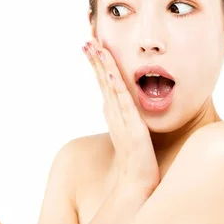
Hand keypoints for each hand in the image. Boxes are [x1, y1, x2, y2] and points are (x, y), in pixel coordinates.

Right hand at [83, 39, 159, 193]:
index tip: (92, 47)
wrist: (136, 183)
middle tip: (86, 41)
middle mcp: (114, 113)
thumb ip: (126, 119)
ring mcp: (121, 119)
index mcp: (114, 113)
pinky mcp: (132, 127)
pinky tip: (109, 74)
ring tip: (94, 48)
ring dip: (101, 66)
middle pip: (102, 81)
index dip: (97, 65)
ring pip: (110, 87)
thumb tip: (122, 108)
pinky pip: (123, 103)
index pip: (104, 83)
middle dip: (95, 60)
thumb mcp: (131, 133)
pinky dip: (114, 87)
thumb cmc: (137, 161)